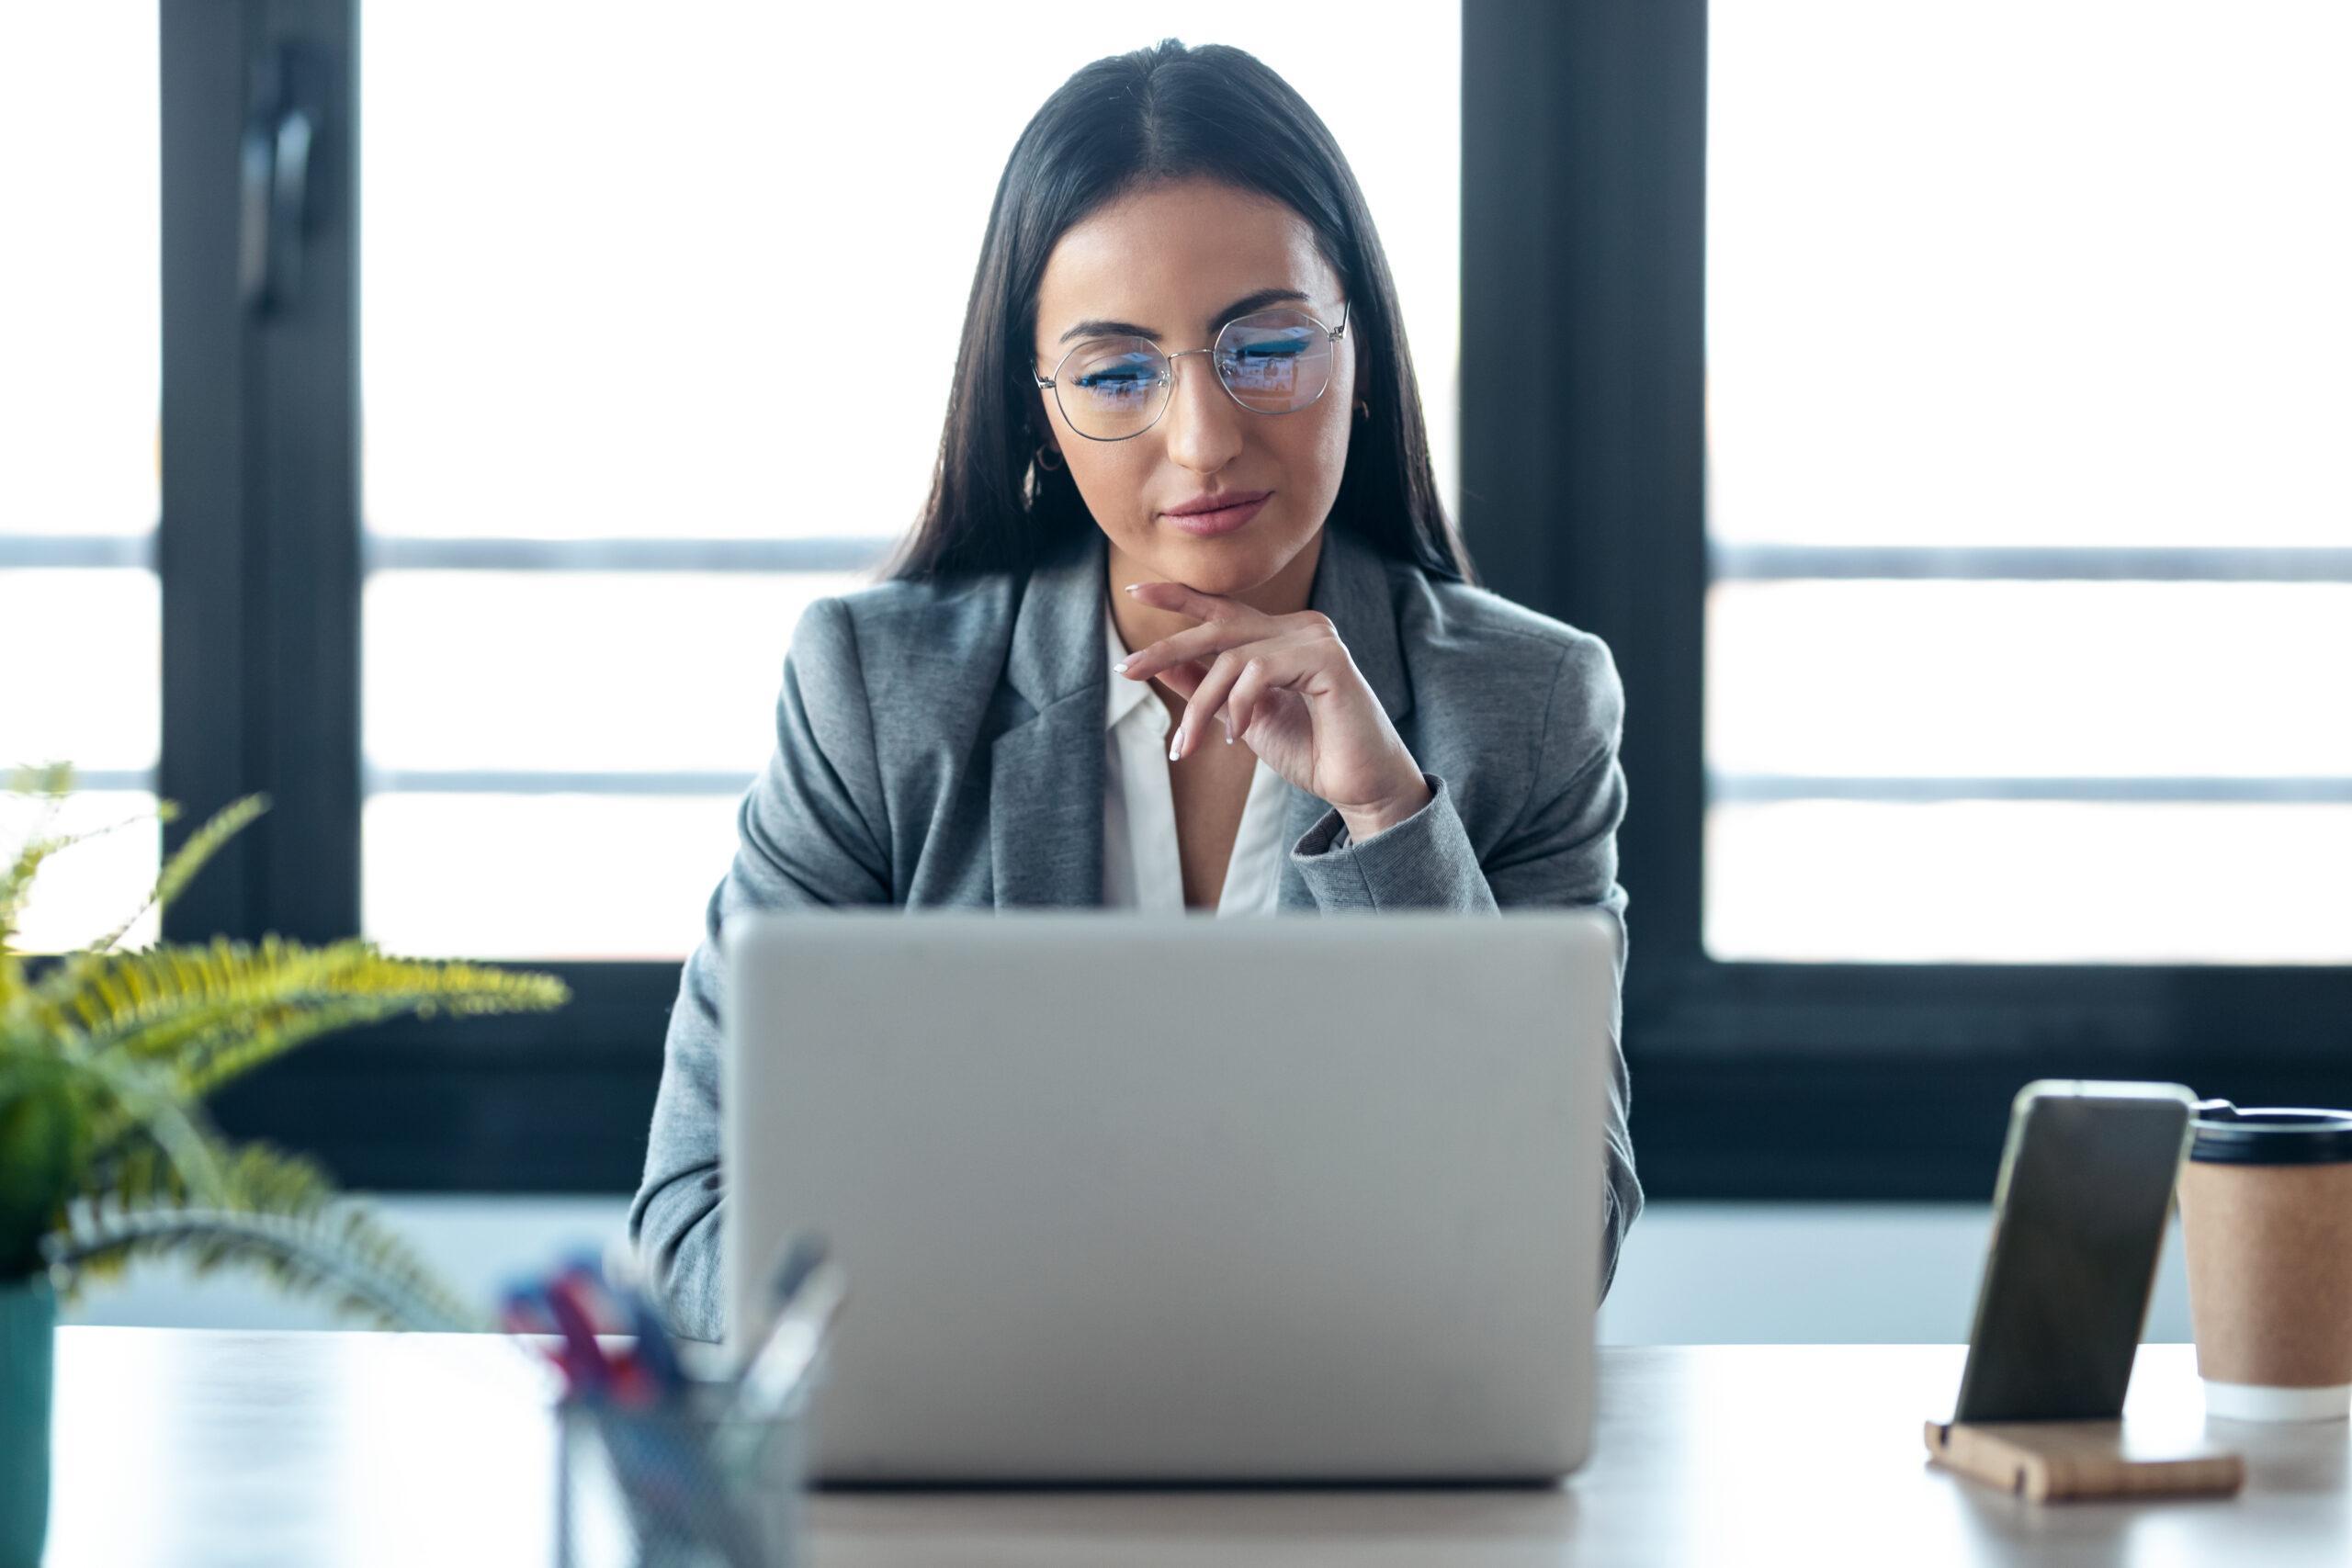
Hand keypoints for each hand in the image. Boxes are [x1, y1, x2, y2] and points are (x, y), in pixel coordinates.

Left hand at [1114, 581, 1433, 839]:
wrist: (1358, 786)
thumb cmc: (1310, 751)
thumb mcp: (1242, 718)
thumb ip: (1208, 688)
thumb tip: (1161, 664)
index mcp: (1282, 636)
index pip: (1224, 609)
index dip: (1179, 597)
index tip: (1135, 593)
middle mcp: (1301, 626)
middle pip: (1220, 625)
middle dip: (1168, 647)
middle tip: (1128, 669)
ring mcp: (1317, 638)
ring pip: (1233, 659)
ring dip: (1201, 706)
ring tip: (1187, 747)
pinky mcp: (1329, 658)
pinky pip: (1260, 672)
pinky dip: (1239, 706)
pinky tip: (1238, 738)